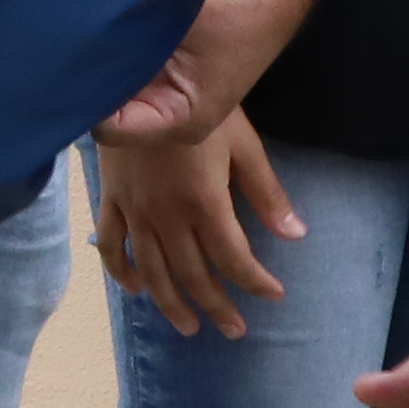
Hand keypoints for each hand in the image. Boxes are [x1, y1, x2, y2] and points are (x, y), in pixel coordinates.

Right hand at [91, 109, 298, 339]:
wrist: (141, 78)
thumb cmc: (200, 105)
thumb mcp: (243, 144)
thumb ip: (267, 193)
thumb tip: (296, 234)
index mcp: (204, 201)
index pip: (234, 257)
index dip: (255, 281)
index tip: (274, 294)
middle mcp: (168, 215)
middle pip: (194, 274)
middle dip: (217, 306)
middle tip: (235, 329)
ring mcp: (136, 210)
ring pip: (153, 270)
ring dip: (172, 304)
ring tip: (189, 328)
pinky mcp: (112, 199)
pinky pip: (113, 244)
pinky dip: (122, 271)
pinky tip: (136, 290)